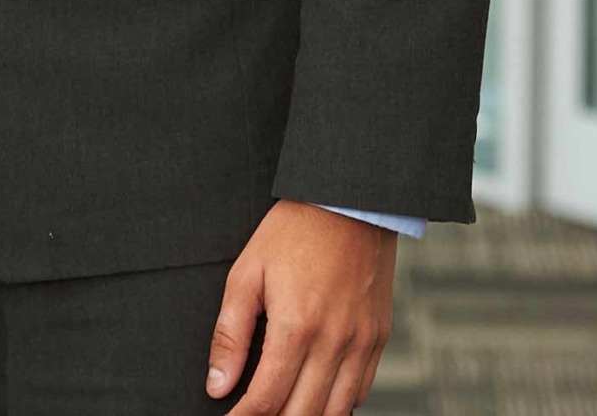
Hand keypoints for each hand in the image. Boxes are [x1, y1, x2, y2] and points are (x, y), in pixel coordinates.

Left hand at [208, 201, 394, 413]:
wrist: (349, 203)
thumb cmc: (292, 232)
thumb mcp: (247, 273)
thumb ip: (231, 333)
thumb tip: (217, 383)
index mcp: (296, 326)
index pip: (266, 397)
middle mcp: (334, 342)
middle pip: (302, 413)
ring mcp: (361, 343)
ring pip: (335, 411)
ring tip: (280, 413)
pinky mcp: (378, 339)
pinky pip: (360, 391)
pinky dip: (337, 405)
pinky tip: (315, 400)